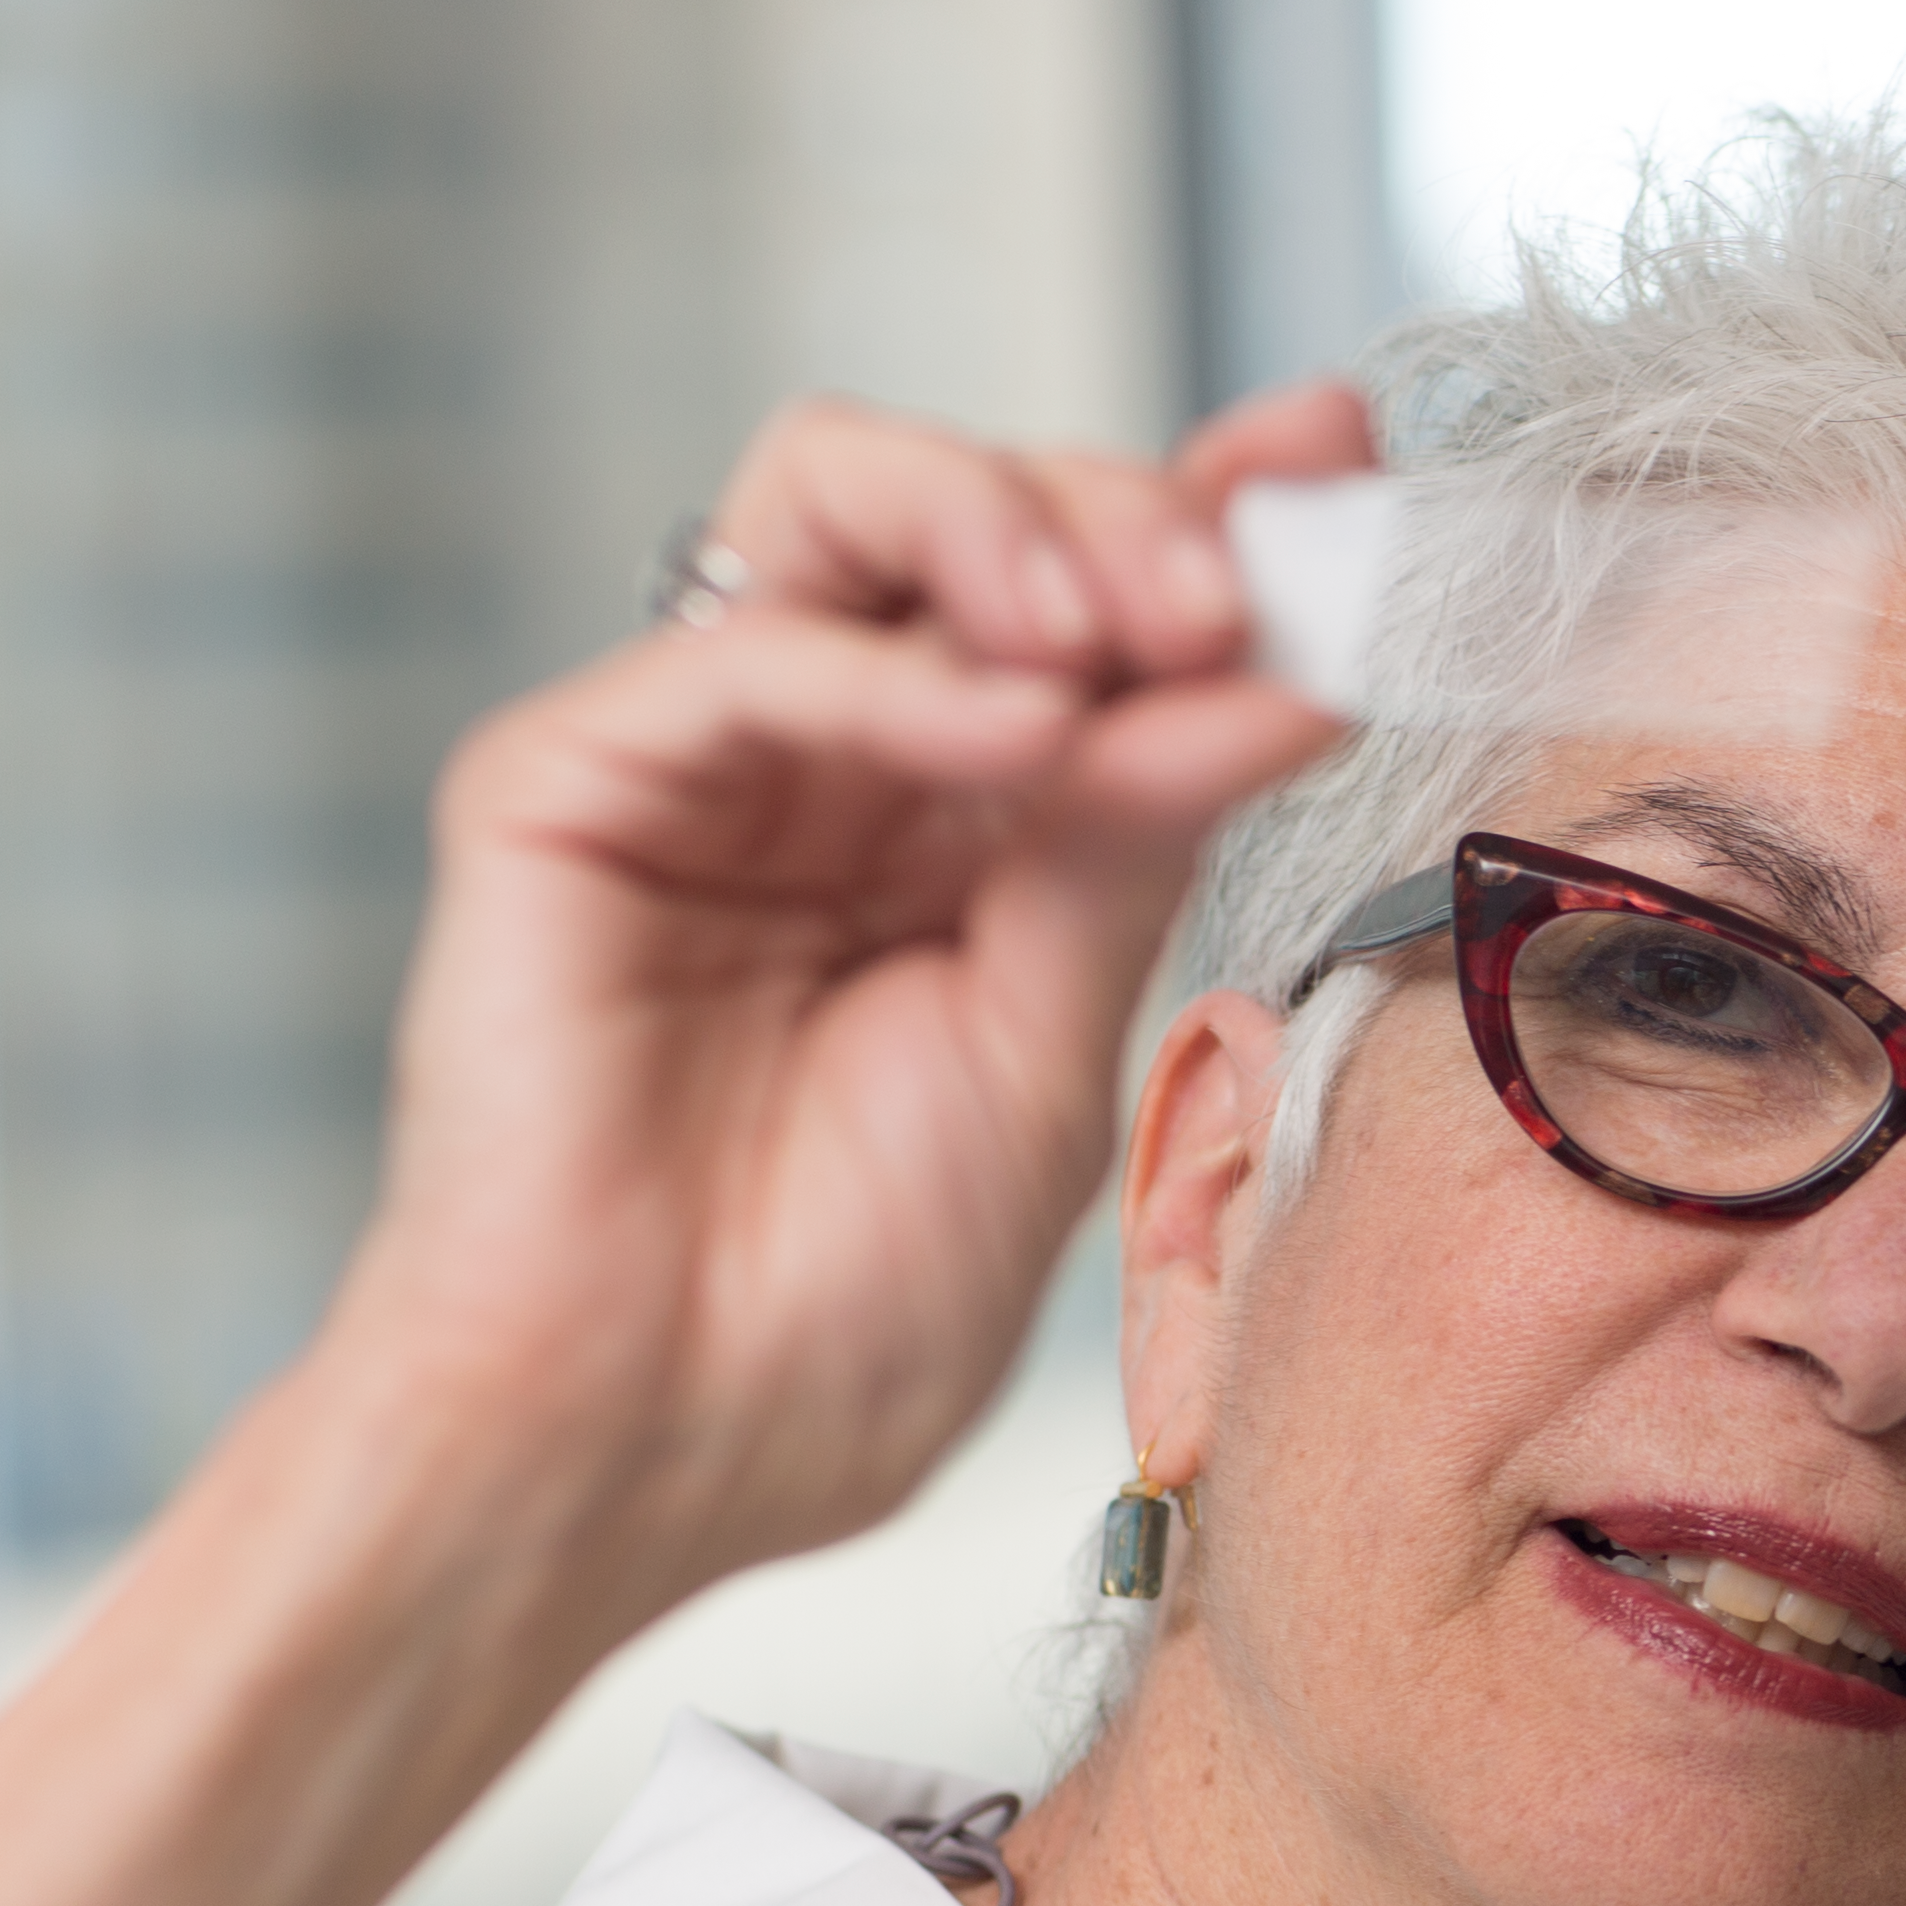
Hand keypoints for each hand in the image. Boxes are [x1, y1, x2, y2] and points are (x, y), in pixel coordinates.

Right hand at [336, 382, 1371, 1631]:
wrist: (657, 1448)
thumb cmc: (834, 1302)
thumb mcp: (1050, 1045)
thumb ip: (1137, 843)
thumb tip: (1289, 663)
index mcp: (962, 820)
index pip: (1095, 604)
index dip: (1218, 510)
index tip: (1344, 457)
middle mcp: (835, 756)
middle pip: (979, 506)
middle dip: (1134, 514)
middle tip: (1236, 594)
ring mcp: (697, 758)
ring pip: (841, 497)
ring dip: (1013, 523)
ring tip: (1130, 628)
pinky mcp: (561, 788)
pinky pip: (745, 658)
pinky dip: (903, 672)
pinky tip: (1021, 733)